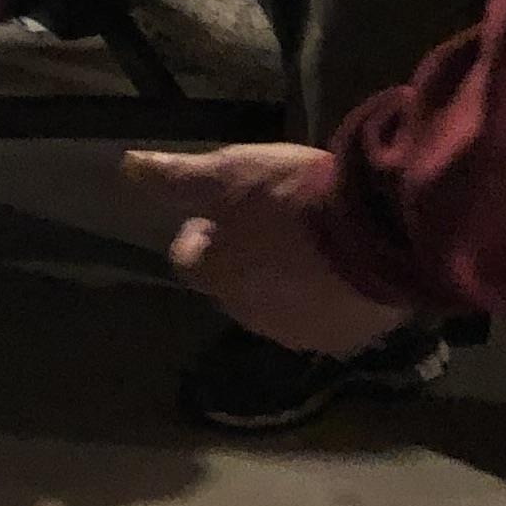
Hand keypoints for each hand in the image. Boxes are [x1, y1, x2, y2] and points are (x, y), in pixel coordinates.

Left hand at [124, 141, 394, 356]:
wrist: (377, 234)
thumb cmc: (294, 198)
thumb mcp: (230, 173)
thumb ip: (178, 177)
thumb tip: (128, 168)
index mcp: (217, 277)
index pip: (188, 261)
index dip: (198, 235)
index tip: (218, 212)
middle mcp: (250, 315)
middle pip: (233, 286)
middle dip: (242, 259)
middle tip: (268, 221)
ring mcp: (300, 332)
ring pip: (278, 304)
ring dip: (283, 280)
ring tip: (307, 242)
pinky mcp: (345, 338)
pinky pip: (324, 315)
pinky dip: (325, 295)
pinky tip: (342, 265)